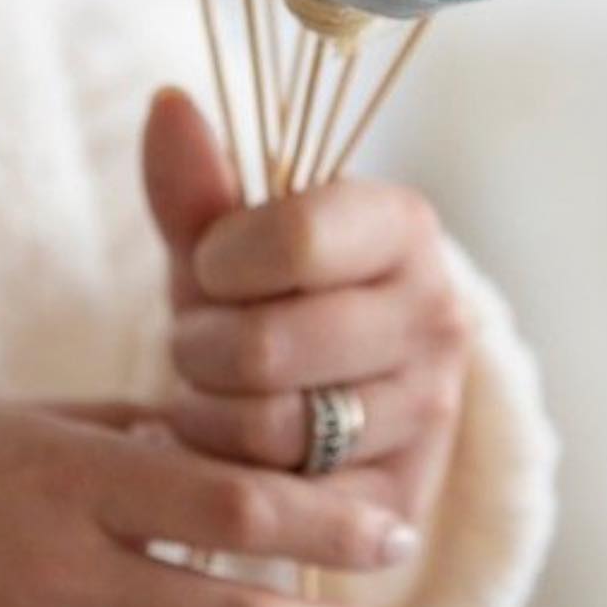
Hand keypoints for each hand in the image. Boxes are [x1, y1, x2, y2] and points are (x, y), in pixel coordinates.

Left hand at [144, 89, 473, 532]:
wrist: (324, 402)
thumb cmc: (262, 301)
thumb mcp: (225, 244)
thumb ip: (194, 185)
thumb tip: (168, 102)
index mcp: (403, 226)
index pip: (299, 237)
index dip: (221, 259)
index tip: (211, 267)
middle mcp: (438, 315)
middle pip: (268, 347)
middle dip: (199, 350)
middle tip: (196, 344)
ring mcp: (430, 413)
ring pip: (269, 430)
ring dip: (206, 418)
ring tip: (209, 397)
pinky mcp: (401, 502)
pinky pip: (283, 504)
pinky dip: (232, 481)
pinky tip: (229, 455)